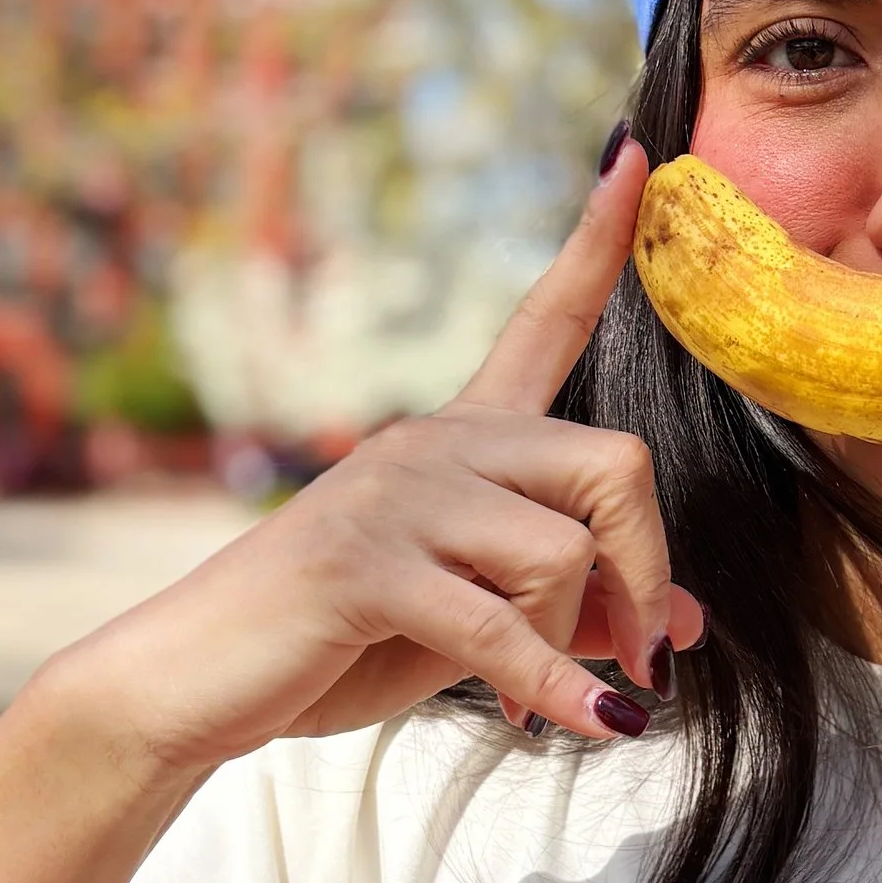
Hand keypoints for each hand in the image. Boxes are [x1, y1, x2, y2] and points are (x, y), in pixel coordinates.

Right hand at [42, 139, 704, 778]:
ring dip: (576, 643)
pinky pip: (501, 626)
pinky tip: (575, 727)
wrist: (197, 682)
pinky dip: (551, 688)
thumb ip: (575, 609)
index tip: (639, 155)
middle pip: (612, 463)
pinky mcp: (364, 565)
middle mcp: (434, 443)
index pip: (543, 319)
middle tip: (638, 655)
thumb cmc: (342, 642)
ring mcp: (395, 496)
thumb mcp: (480, 620)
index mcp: (461, 438)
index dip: (596, 242)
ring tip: (545, 696)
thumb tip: (684, 629)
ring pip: (563, 551)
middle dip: (644, 569)